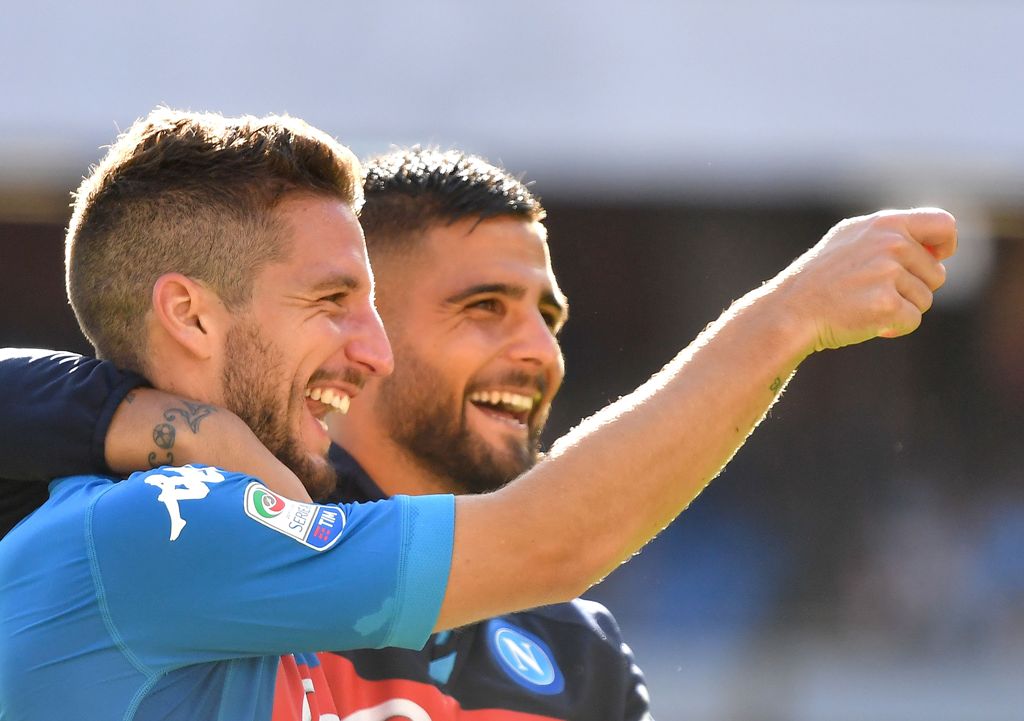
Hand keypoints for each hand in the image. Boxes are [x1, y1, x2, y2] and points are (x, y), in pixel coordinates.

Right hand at [770, 208, 956, 352]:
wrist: (790, 311)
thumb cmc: (820, 280)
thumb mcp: (850, 241)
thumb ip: (891, 236)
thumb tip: (937, 249)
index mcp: (884, 224)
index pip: (943, 225)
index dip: (945, 246)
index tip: (935, 259)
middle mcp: (890, 243)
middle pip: (936, 273)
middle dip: (914, 289)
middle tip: (875, 293)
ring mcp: (888, 273)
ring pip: (924, 300)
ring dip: (901, 309)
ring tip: (864, 305)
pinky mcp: (886, 304)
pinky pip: (911, 321)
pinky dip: (893, 328)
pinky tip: (867, 322)